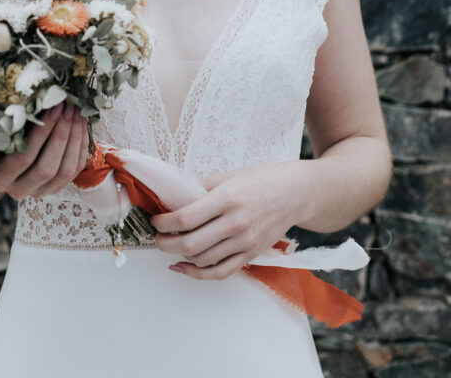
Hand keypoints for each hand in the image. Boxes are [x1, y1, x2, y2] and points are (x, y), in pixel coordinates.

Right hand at [0, 102, 89, 200]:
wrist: (0, 154)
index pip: (25, 157)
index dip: (42, 133)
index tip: (54, 108)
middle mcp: (19, 191)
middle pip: (47, 167)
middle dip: (61, 135)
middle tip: (69, 108)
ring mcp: (41, 192)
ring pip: (65, 170)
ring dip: (74, 140)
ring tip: (77, 113)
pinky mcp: (57, 187)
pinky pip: (75, 170)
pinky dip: (81, 147)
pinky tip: (82, 125)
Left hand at [150, 161, 307, 279]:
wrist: (295, 193)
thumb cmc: (261, 180)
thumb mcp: (228, 176)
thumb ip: (201, 189)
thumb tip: (173, 201)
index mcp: (227, 198)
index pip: (185, 218)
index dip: (163, 223)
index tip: (155, 220)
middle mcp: (236, 223)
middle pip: (190, 244)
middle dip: (165, 242)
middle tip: (157, 236)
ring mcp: (245, 241)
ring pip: (202, 260)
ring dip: (179, 256)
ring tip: (170, 246)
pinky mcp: (251, 254)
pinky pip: (220, 272)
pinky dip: (198, 273)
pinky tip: (184, 266)